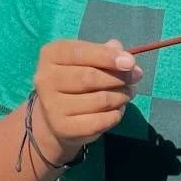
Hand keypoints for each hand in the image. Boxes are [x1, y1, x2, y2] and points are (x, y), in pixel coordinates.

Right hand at [32, 39, 140, 159]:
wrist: (55, 116)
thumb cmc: (75, 79)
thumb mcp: (87, 59)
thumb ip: (105, 53)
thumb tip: (127, 57)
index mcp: (51, 55)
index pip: (79, 52)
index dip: (107, 56)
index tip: (131, 62)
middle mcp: (45, 79)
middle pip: (90, 77)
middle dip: (119, 77)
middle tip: (135, 77)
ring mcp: (52, 105)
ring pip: (99, 100)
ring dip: (121, 96)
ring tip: (127, 94)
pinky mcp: (64, 127)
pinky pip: (101, 120)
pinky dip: (116, 114)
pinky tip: (117, 109)